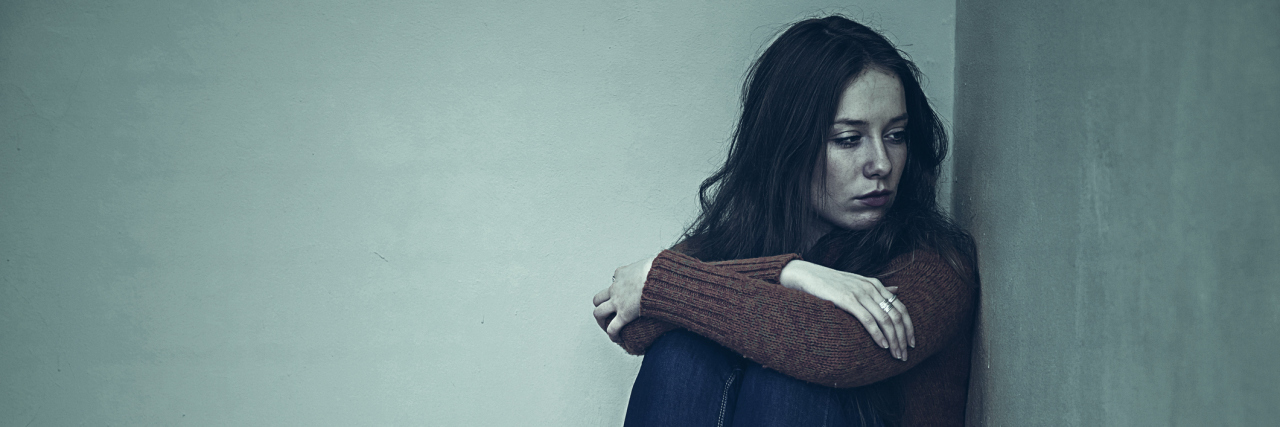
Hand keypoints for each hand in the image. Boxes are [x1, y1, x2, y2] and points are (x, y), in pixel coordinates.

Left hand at [592, 255, 654, 342]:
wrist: (658, 277)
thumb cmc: (659, 269)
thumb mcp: (652, 262)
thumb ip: (653, 265)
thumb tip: (665, 266)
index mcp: (622, 273)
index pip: (615, 279)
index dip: (619, 286)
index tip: (627, 292)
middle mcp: (615, 288)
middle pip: (598, 298)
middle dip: (601, 306)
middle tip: (609, 312)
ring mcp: (618, 303)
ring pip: (598, 313)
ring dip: (601, 321)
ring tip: (607, 326)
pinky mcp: (624, 315)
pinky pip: (612, 328)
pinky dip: (612, 334)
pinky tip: (617, 338)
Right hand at [780, 260, 914, 360]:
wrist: (808, 275)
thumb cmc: (831, 282)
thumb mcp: (858, 282)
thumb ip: (877, 288)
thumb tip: (897, 291)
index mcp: (875, 284)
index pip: (901, 307)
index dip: (909, 327)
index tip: (911, 343)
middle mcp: (871, 288)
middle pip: (896, 316)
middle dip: (903, 337)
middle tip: (905, 354)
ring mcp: (860, 294)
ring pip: (885, 320)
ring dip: (893, 340)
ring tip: (896, 354)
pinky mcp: (848, 300)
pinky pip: (868, 320)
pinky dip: (878, 334)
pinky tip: (883, 345)